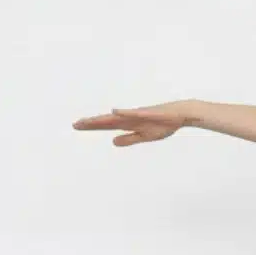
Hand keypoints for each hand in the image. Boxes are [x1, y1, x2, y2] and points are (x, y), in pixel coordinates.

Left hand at [72, 101, 200, 145]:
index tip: (77, 126)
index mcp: (129, 124)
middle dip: (91, 123)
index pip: (106, 125)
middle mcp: (130, 117)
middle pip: (107, 121)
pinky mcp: (148, 112)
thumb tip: (113, 142)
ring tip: (88, 121)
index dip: (92, 126)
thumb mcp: (145, 136)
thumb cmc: (164, 123)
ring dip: (103, 119)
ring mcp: (138, 114)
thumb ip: (129, 139)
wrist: (181, 114)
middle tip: (75, 125)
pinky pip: (134, 113)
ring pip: (116, 117)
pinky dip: (123, 112)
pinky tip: (113, 112)